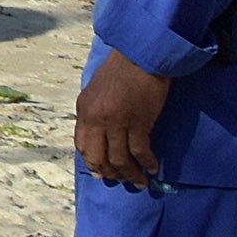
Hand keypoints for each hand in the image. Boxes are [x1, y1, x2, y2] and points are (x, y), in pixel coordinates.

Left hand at [73, 51, 170, 189]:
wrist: (141, 54)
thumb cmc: (120, 69)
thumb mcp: (95, 90)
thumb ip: (93, 113)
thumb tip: (98, 138)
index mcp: (84, 111)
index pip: (83, 146)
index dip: (92, 163)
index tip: (101, 172)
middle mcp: (97, 119)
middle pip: (99, 158)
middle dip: (110, 173)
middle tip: (120, 180)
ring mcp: (118, 122)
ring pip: (120, 159)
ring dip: (130, 174)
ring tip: (138, 182)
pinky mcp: (140, 122)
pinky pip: (141, 151)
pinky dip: (147, 163)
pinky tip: (152, 169)